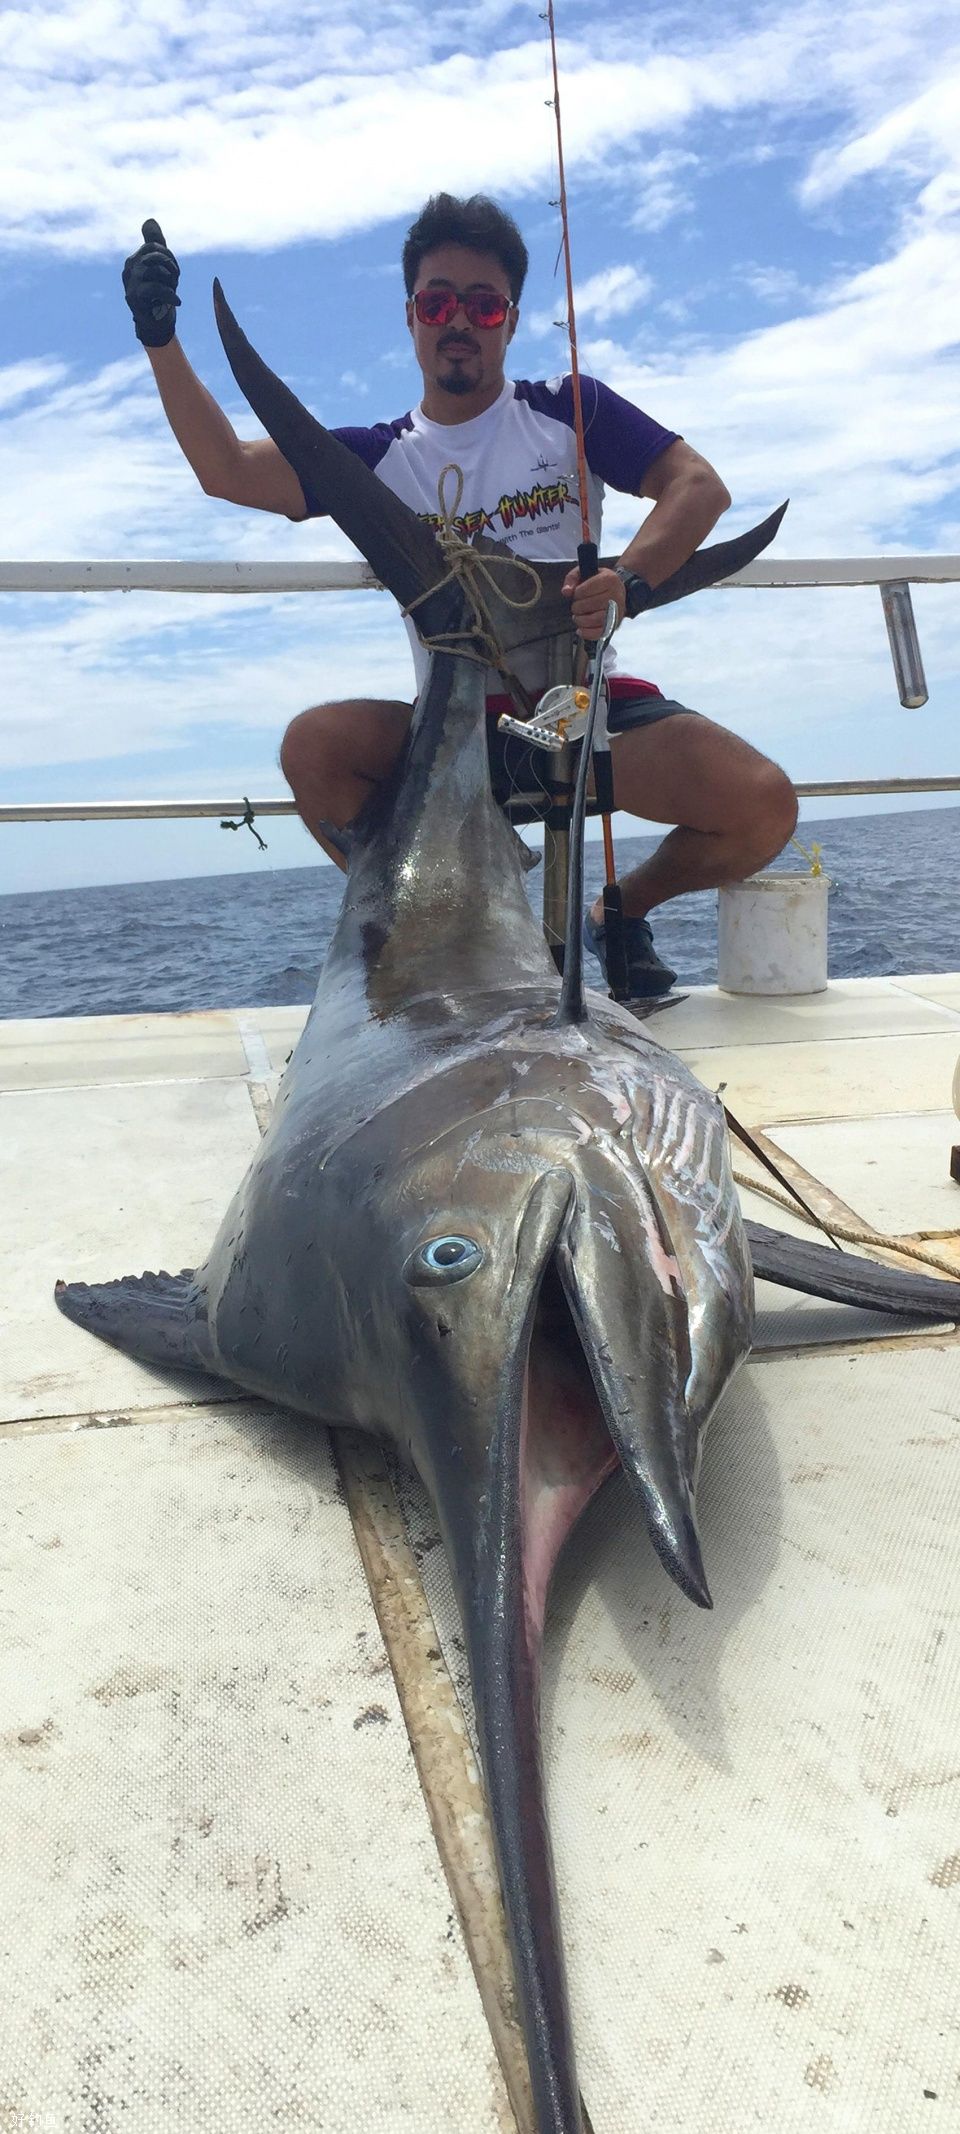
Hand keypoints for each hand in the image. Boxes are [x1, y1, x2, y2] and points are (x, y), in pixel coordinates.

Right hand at [122, 219, 180, 347]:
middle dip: (171, 268)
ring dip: (171, 282)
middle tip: (174, 282)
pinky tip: (177, 302)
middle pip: (155, 257)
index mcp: (134, 260)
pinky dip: (169, 294)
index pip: (154, 247)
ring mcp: (129, 283)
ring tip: (173, 292)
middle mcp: (128, 269)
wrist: (156, 324)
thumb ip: (155, 243)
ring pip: (155, 271)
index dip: (169, 257)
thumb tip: (150, 220)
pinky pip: (154, 288)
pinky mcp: (134, 298)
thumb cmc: (159, 294)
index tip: (173, 272)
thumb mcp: (160, 266)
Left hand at [561, 563, 625, 640]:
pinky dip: (587, 633)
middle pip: (589, 605)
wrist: (618, 591)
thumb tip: (566, 592)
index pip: (584, 590)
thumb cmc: (599, 582)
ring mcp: (617, 611)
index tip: (578, 594)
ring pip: (595, 619)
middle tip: (577, 607)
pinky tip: (580, 629)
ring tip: (578, 617)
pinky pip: (600, 632)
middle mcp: (615, 595)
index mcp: (608, 579)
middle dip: (577, 607)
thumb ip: (572, 579)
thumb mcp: (585, 573)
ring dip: (580, 620)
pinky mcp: (615, 624)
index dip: (576, 594)